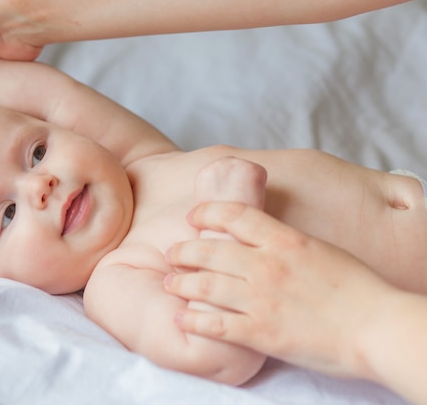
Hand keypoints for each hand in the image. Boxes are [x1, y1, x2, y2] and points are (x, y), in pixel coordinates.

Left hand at [164, 201, 395, 378]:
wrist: (377, 327)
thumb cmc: (358, 288)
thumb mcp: (320, 249)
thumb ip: (286, 243)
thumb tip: (262, 239)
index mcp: (284, 240)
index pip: (233, 215)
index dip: (206, 212)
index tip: (193, 216)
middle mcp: (265, 265)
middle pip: (209, 250)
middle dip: (183, 251)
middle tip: (171, 253)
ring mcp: (260, 299)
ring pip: (204, 285)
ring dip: (180, 283)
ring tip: (169, 282)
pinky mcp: (260, 333)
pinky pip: (215, 324)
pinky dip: (193, 319)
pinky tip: (181, 317)